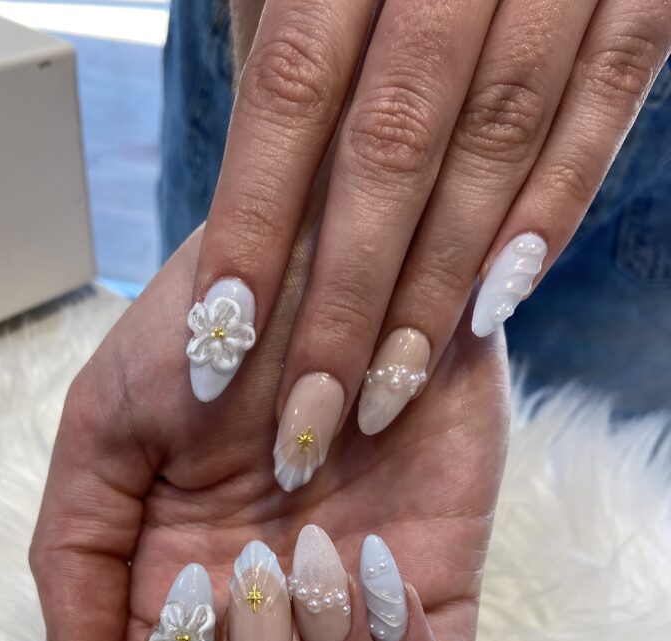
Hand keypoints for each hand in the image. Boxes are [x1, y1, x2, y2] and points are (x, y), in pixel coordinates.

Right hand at [29, 216, 508, 640]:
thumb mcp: (109, 426)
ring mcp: (355, 631)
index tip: (182, 621)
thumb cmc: (215, 337)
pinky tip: (379, 571)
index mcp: (174, 620)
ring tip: (315, 559)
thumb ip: (74, 559)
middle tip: (254, 588)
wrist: (334, 266)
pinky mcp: (436, 599)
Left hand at [191, 0, 668, 480]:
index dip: (250, 222)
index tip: (219, 341)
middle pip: (391, 147)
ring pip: (494, 144)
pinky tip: (502, 304)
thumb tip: (237, 167)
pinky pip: (606, 107)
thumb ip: (279, 37)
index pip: (289, 95)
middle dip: (344, 298)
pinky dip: (553, 209)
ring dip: (439, 287)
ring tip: (387, 391)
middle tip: (307, 416)